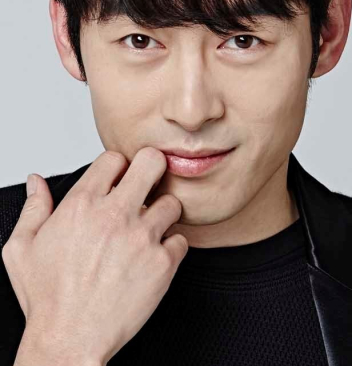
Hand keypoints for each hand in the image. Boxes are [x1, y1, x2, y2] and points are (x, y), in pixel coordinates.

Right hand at [2, 148, 188, 364]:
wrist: (70, 339)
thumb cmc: (48, 297)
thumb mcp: (22, 248)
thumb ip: (33, 208)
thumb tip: (37, 182)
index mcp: (82, 205)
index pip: (114, 158)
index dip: (119, 166)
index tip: (120, 178)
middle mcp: (115, 215)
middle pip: (152, 162)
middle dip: (153, 167)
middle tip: (150, 181)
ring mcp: (142, 237)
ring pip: (173, 202)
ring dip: (164, 213)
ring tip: (151, 228)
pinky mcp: (162, 263)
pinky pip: (181, 240)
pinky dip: (172, 246)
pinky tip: (155, 256)